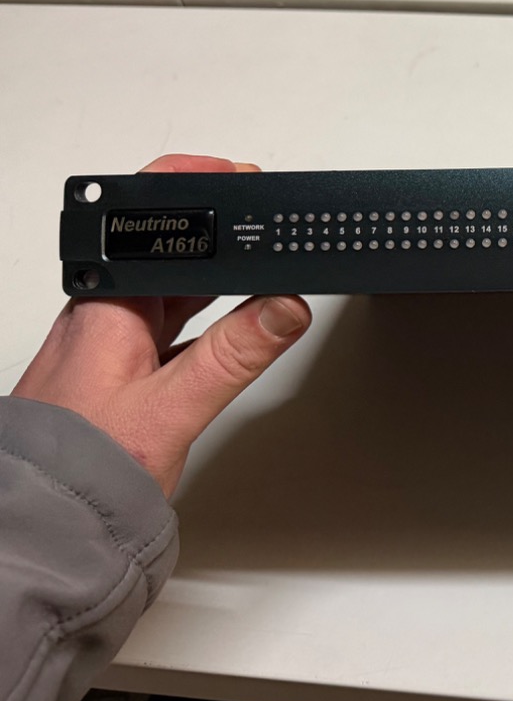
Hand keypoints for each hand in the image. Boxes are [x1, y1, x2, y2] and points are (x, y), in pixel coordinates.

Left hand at [12, 154, 311, 497]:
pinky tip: (227, 326)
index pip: (153, 218)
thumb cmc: (81, 470)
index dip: (199, 186)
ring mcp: (109, 342)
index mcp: (109, 304)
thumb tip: (286, 305)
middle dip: (217, 229)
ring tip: (256, 264)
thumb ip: (235, 355)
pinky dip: (203, 314)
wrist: (40, 523)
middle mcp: (103, 314)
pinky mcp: (118, 370)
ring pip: (169, 287)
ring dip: (212, 273)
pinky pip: (167, 323)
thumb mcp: (172, 409)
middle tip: (260, 216)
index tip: (244, 177)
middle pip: (167, 249)